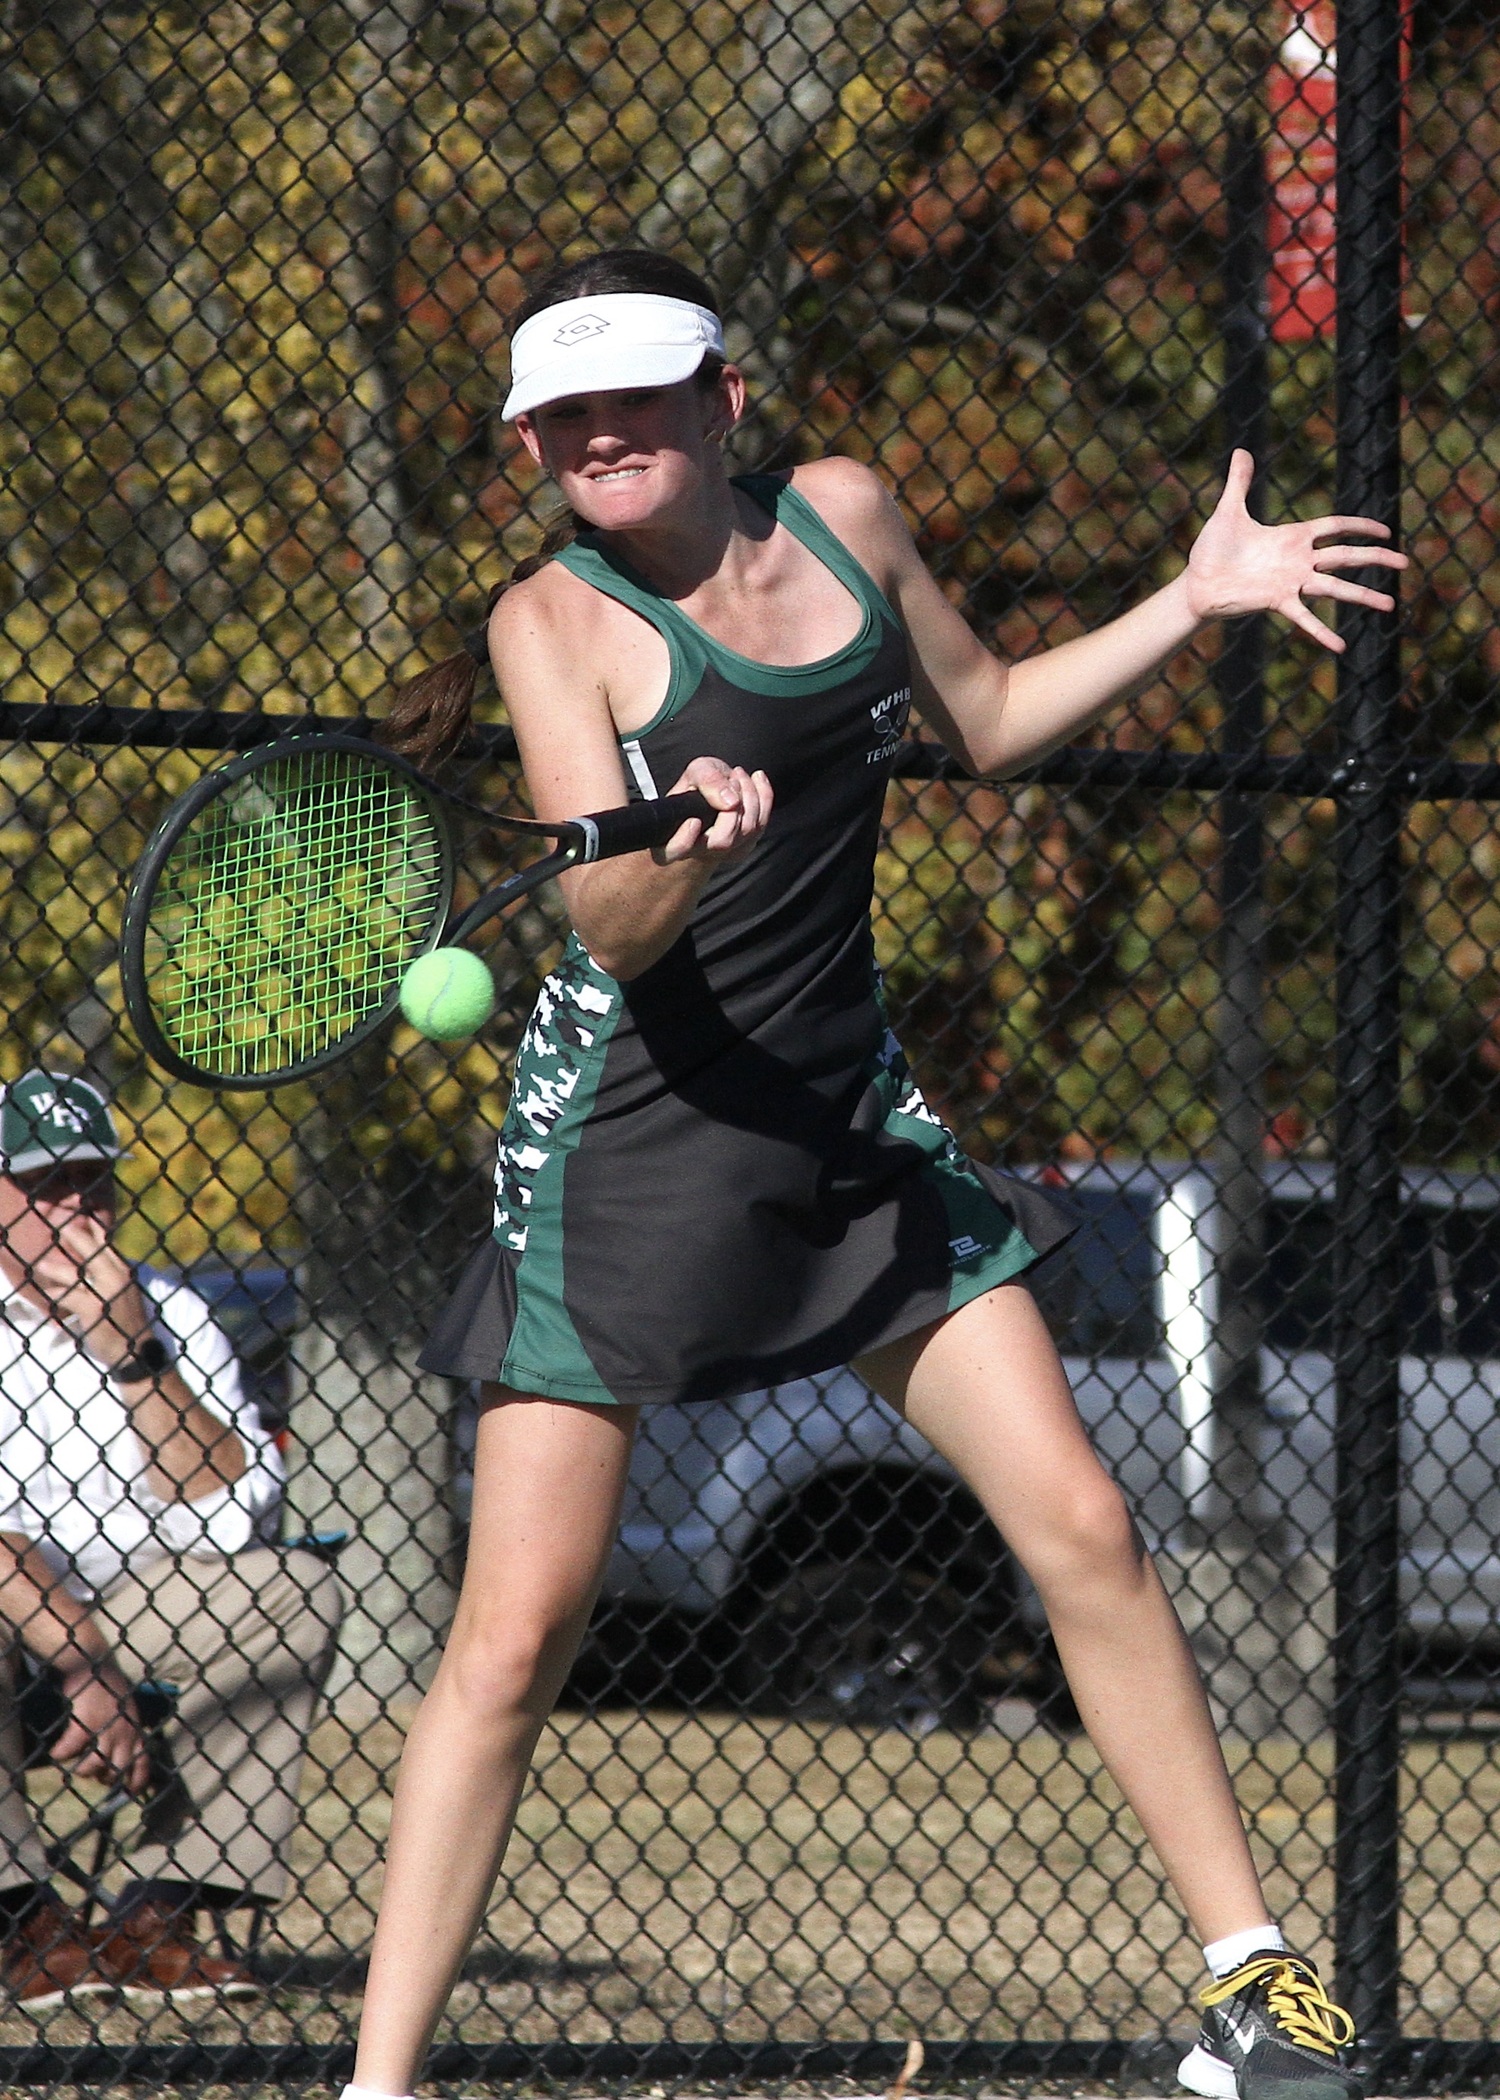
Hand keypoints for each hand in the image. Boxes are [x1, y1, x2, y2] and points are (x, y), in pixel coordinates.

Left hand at [23, 1214, 150, 1370]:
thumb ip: (110, 1277)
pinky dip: (59, 1295)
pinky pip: (71, 1297)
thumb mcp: (124, 1294)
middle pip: (94, 1251)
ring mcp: (107, 1292)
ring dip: (57, 1269)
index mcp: (125, 1272)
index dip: (96, 1230)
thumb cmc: (127, 1323)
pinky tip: (50, 1295)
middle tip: (62, 1225)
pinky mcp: (95, 1308)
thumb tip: (91, 1266)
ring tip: (41, 1264)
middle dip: (77, 1237)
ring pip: (78, 1274)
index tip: (86, 1215)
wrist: (136, 1351)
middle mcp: (118, 1278)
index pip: (109, 1245)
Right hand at [52, 1655, 149, 1793]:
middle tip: (92, 1771)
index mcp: (136, 1728)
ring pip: (95, 1766)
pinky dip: (61, 1754)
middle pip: (117, 1770)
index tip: (129, 1794)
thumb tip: (118, 1760)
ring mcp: (106, 1725)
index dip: (137, 1782)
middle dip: (104, 1778)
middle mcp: (125, 1730)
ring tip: (76, 1762)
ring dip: (82, 1769)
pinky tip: (56, 1751)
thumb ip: (126, 1733)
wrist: (94, 1661)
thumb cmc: (108, 1688)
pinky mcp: (84, 1720)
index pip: (143, 1762)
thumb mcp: (127, 1711)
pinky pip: (70, 1750)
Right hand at [655, 757, 773, 866]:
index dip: (684, 840)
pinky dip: (763, 795)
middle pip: (722, 841)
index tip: (694, 821)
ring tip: (738, 777)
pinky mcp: (743, 848)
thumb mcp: (696, 772)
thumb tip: (731, 801)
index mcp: (672, 837)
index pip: (674, 850)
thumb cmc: (698, 788)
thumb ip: (707, 780)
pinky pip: (762, 824)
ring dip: (749, 795)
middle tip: (731, 779)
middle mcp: (696, 852)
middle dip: (733, 806)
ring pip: (747, 831)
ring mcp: (722, 854)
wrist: (711, 796)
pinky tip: (756, 779)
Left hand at [1183, 450, 1407, 650]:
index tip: (1386, 531)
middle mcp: (1298, 561)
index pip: (1335, 527)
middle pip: (1346, 556)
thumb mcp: (1228, 511)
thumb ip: (1239, 482)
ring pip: (1335, 588)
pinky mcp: (1277, 602)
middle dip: (1376, 558)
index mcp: (1292, 537)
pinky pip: (1304, 618)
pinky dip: (1321, 632)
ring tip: (1390, 606)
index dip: (1360, 526)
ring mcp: (1291, 582)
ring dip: (1362, 596)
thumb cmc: (1213, 550)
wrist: (1196, 584)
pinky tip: (1341, 646)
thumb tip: (1241, 449)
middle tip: (1405, 563)